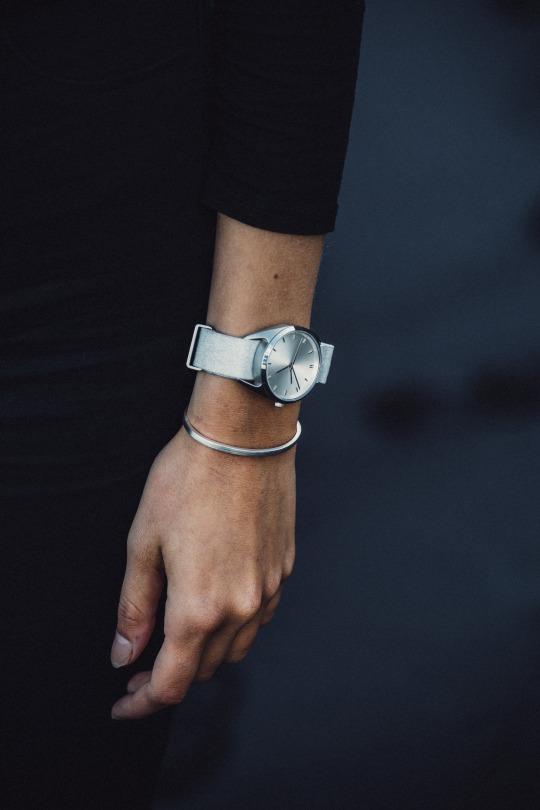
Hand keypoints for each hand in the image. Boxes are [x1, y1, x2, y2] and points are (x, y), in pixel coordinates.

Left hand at [110, 426, 295, 719]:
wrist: (243, 436)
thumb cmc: (189, 478)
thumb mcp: (143, 541)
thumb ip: (134, 606)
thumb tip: (124, 653)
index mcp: (199, 606)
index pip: (172, 682)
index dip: (143, 702)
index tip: (124, 702)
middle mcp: (241, 607)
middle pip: (206, 670)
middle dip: (170, 675)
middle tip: (140, 661)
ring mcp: (268, 588)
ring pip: (236, 648)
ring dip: (204, 653)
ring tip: (177, 633)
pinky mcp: (283, 568)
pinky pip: (259, 617)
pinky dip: (234, 627)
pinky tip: (216, 604)